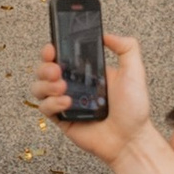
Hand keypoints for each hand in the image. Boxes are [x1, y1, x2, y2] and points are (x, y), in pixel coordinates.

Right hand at [27, 27, 150, 161]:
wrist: (130, 139)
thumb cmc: (133, 110)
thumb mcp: (135, 72)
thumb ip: (126, 47)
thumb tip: (107, 34)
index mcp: (86, 72)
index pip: (62, 55)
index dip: (52, 49)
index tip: (52, 48)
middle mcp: (73, 85)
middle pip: (44, 69)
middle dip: (45, 66)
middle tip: (57, 70)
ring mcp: (65, 102)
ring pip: (39, 87)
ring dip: (45, 84)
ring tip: (62, 87)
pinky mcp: (61, 119)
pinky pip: (44, 108)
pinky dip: (52, 103)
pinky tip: (68, 103)